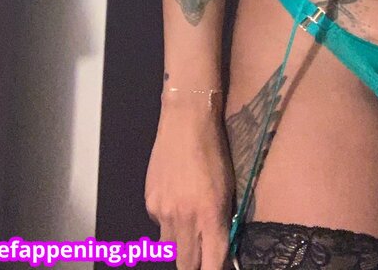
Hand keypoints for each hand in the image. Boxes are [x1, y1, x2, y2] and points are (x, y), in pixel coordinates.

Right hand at [145, 99, 234, 269]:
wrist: (186, 123)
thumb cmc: (214, 152)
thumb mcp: (227, 188)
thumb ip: (221, 220)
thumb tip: (219, 244)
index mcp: (209, 215)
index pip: (211, 263)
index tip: (215, 268)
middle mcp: (184, 219)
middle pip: (186, 264)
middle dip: (195, 265)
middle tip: (202, 256)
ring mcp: (163, 213)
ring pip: (170, 249)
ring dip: (181, 247)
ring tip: (190, 229)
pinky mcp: (149, 203)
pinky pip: (160, 226)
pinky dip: (169, 223)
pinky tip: (176, 203)